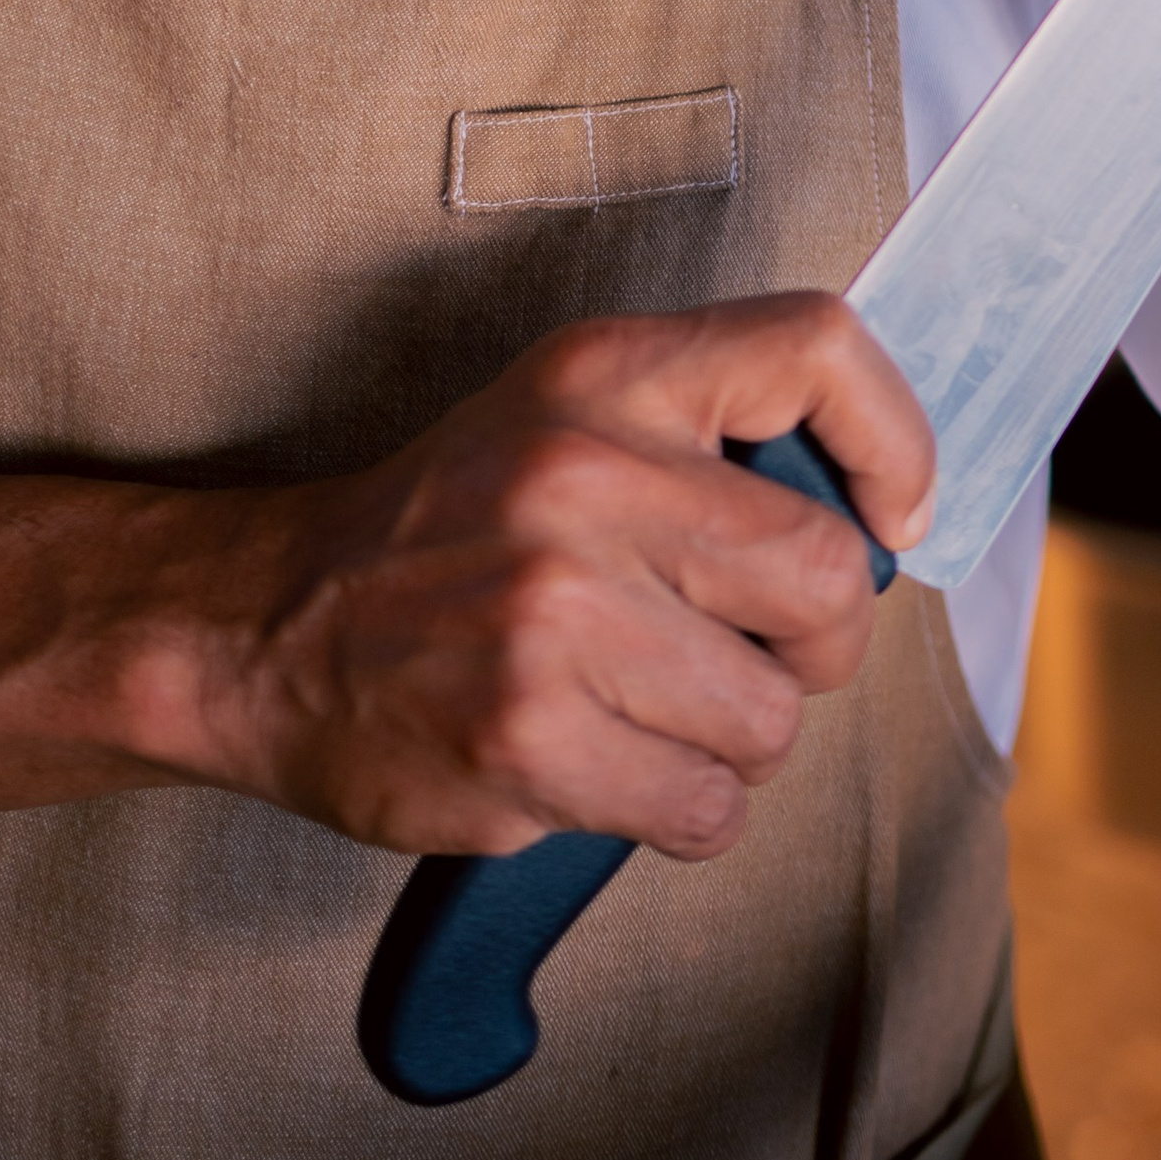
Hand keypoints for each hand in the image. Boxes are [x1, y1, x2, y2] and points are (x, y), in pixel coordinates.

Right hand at [153, 294, 932, 864]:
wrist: (267, 627)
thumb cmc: (451, 528)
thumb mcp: (566, 413)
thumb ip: (709, 434)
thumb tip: (873, 517)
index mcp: (605, 375)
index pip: (817, 349)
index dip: (894, 440)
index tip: (892, 515)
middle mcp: (582, 478)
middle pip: (826, 579)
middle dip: (815, 646)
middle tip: (750, 653)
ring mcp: (552, 614)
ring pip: (772, 718)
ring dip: (735, 743)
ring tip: (651, 711)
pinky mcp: (526, 739)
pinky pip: (704, 809)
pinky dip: (680, 810)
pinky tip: (611, 768)